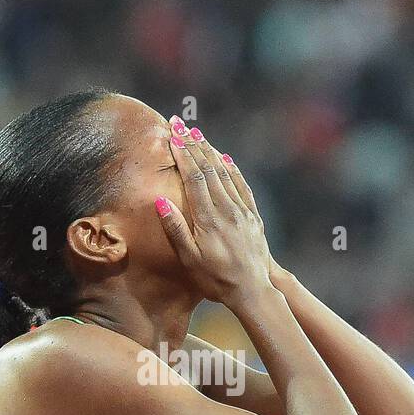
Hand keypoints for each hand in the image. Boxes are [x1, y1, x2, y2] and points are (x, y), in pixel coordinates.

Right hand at [155, 128, 272, 307]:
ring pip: (225, 173)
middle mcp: (227, 209)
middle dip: (193, 144)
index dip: (182, 153)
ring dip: (210, 151)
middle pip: (209, 169)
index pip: (194, 177)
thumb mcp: (190, 259)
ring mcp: (242, 211)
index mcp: (209, 218)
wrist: (252, 290)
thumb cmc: (215, 279)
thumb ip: (176, 229)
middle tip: (179, 124)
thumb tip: (160, 200)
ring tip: (197, 134)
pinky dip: (231, 169)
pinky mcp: (252, 216)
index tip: (172, 134)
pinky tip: (224, 159)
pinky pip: (241, 185)